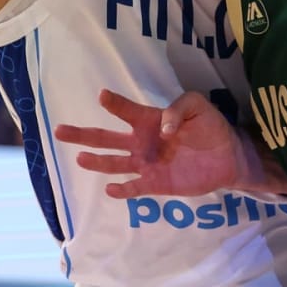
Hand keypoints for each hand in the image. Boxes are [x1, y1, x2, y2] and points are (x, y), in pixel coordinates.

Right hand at [54, 89, 244, 198]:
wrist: (226, 157)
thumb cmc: (209, 126)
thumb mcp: (198, 106)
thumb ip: (179, 109)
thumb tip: (162, 129)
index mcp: (148, 120)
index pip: (126, 110)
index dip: (115, 103)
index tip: (102, 96)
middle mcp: (141, 142)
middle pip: (106, 139)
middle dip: (83, 135)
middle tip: (59, 130)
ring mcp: (146, 164)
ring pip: (114, 163)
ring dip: (97, 162)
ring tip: (81, 159)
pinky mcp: (155, 184)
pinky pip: (133, 188)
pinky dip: (122, 190)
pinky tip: (111, 189)